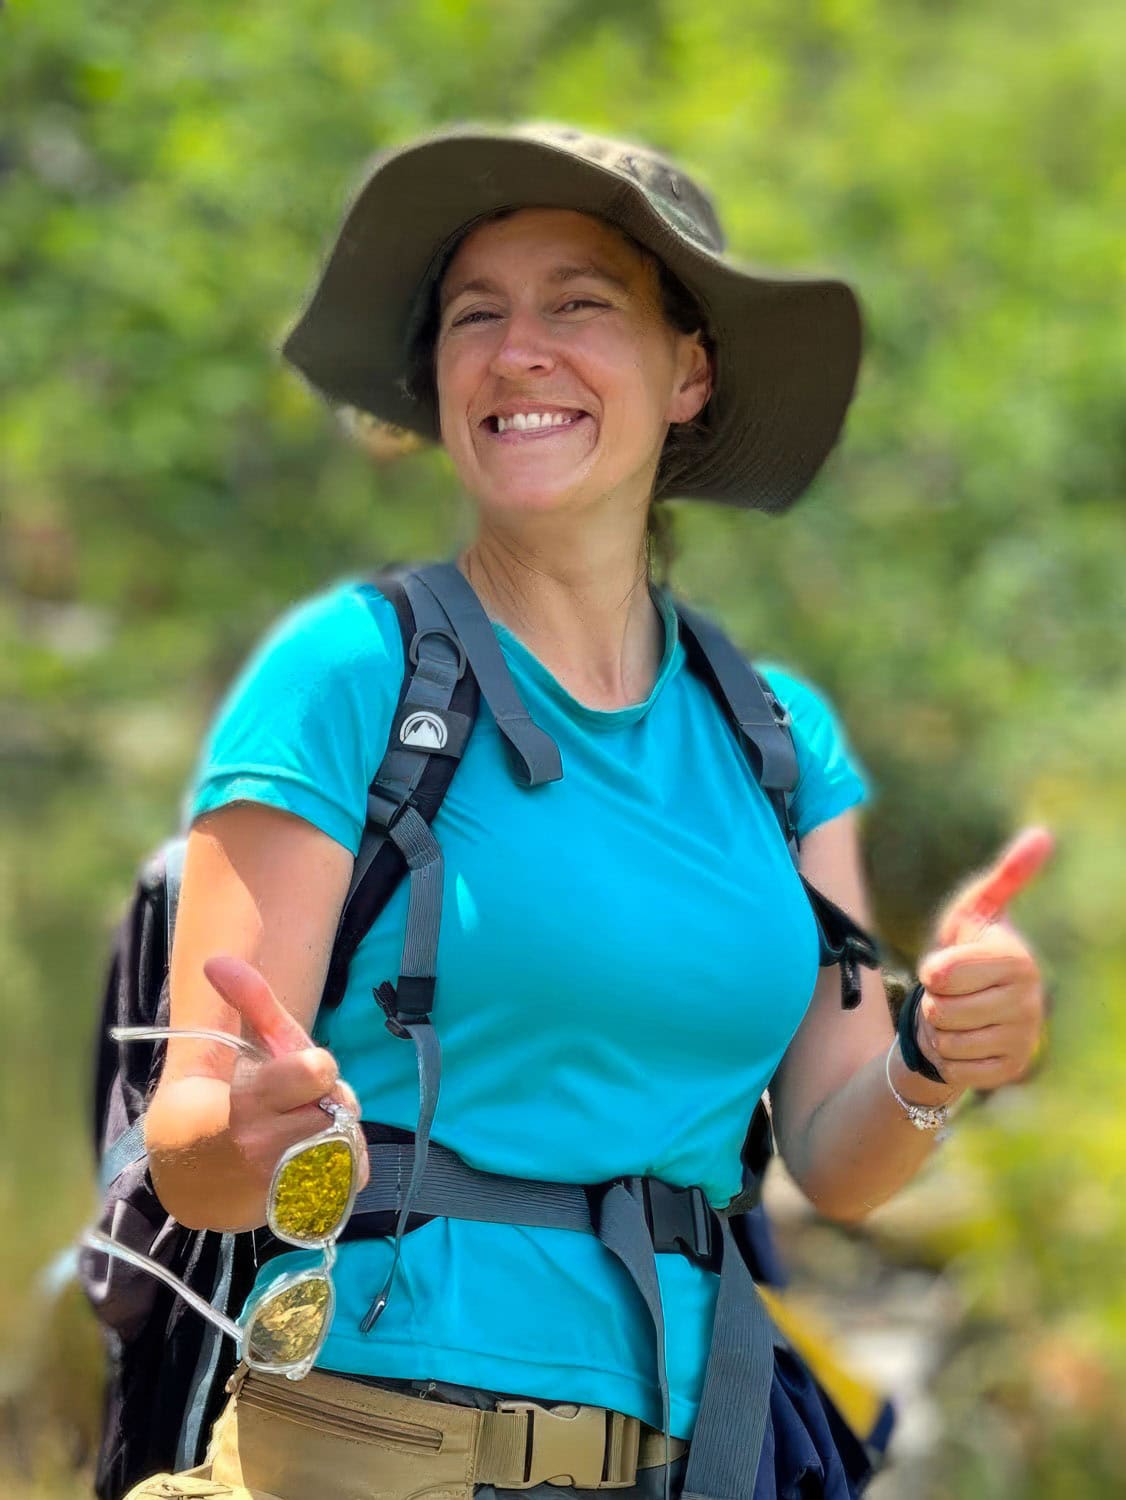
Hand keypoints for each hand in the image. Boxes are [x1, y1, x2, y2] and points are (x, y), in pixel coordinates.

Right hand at [203, 955, 369, 1192]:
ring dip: (339, 1132)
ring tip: (307, 1131)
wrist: (189, 1174)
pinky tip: (316, 1158)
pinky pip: (350, 1178)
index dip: (316, 1068)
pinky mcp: (296, 1210)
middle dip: (329, 1100)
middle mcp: (264, 1145)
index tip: (297, 1075)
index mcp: (251, 1099)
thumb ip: (247, 1000)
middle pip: (340, 1105)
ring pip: (349, 1142)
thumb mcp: (245, 1048)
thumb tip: (215, 957)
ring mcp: (280, 1183)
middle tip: (303, 1105)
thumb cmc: (229, 1100)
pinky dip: (344, 1165)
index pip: (320, 1070)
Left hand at [913, 827, 1052, 1091]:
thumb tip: (1043, 834)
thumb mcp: (972, 912)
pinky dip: (950, 1056)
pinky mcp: (1012, 1068)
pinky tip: (966, 1040)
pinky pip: (958, 1067)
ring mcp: (1024, 1037)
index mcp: (1017, 959)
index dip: (932, 971)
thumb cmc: (965, 953)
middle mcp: (1030, 1000)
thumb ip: (1005, 877)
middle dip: (934, 1001)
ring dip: (940, 1029)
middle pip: (941, 1009)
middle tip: (951, 993)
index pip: (944, 974)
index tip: (942, 968)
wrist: (964, 1009)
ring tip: (958, 1014)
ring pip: (948, 1040)